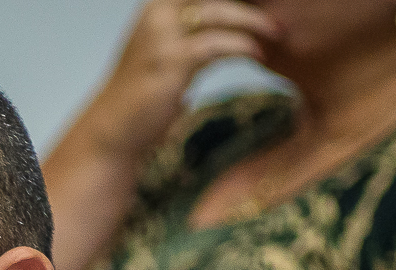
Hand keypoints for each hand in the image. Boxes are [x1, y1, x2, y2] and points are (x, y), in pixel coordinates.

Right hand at [91, 1, 278, 159]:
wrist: (114, 130)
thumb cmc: (144, 95)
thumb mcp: (167, 53)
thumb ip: (194, 33)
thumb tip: (231, 25)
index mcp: (156, 5)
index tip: (265, 3)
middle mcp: (156, 13)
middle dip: (250, 1)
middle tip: (281, 10)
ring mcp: (161, 36)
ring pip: (219, 11)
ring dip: (254, 20)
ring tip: (279, 31)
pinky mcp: (170, 62)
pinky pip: (216, 44)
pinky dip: (242, 46)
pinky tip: (257, 54)